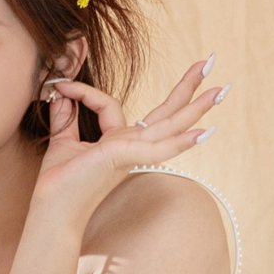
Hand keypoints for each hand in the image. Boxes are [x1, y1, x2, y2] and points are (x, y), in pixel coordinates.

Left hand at [37, 59, 226, 209]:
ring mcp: (132, 153)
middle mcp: (131, 147)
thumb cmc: (59, 183)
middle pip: (165, 113)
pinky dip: (180, 142)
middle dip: (186, 88)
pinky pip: (157, 148)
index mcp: (117, 143)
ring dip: (195, 107)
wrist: (53, 210)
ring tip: (220, 89)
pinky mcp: (126, 158)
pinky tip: (203, 134)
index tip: (61, 85)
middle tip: (208, 63)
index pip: (110, 105)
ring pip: (170, 125)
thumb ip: (65, 116)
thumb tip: (61, 91)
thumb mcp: (62, 141)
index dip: (84, 92)